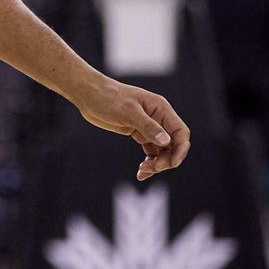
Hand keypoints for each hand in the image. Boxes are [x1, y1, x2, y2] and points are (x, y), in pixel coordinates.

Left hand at [71, 77, 190, 180]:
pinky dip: (149, 162)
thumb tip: (166, 142)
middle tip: (152, 168)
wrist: (88, 95)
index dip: (180, 149)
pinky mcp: (138, 133)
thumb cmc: (108, 97)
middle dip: (167, 159)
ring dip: (157, 163)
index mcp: (161, 109)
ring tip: (143, 171)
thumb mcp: (128, 111)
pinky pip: (151, 151)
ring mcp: (148, 127)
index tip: (171, 163)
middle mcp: (158, 118)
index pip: (180, 132)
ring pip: (162, 151)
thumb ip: (147, 126)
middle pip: (173, 145)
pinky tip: (141, 173)